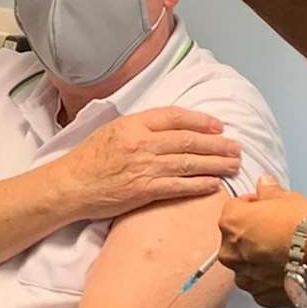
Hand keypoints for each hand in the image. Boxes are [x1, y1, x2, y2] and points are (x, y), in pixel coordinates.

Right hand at [58, 107, 240, 219]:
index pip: (176, 117)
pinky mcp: (144, 191)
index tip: (219, 126)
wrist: (70, 185)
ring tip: (233, 166)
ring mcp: (144, 167)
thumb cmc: (88, 158)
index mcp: (134, 124)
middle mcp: (142, 143)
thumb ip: (140, 126)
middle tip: (236, 148)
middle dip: (217, 144)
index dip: (201, 121)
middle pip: (189, 141)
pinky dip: (199, 185)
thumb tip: (169, 126)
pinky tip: (214, 185)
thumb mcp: (112, 130)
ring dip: (215, 164)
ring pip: (189, 163)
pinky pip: (179, 186)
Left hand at [219, 179, 306, 307]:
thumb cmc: (304, 226)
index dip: (253, 205)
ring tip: (285, 254)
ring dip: (259, 259)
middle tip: (277, 232)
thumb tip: (264, 184)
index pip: (234, 207)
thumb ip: (269, 191)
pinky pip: (261, 285)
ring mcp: (244, 277)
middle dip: (252, 235)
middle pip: (237, 239)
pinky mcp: (260, 297)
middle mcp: (230, 252)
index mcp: (231, 222)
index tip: (267, 208)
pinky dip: (270, 279)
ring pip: (247, 265)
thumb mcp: (288, 198)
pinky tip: (288, 271)